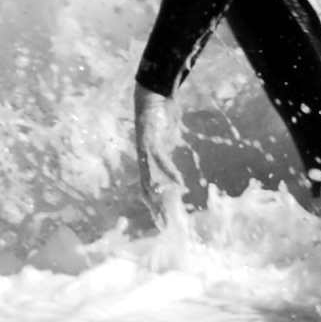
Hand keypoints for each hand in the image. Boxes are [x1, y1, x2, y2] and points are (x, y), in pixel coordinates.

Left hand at [133, 84, 188, 228]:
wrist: (152, 95)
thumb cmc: (161, 116)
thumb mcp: (167, 139)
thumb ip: (168, 151)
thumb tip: (175, 159)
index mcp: (147, 161)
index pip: (147, 189)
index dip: (153, 205)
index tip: (161, 222)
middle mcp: (143, 159)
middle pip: (145, 190)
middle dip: (154, 208)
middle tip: (163, 226)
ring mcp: (145, 151)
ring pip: (148, 179)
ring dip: (157, 197)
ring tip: (165, 212)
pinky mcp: (150, 141)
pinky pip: (160, 161)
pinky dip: (169, 173)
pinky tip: (178, 184)